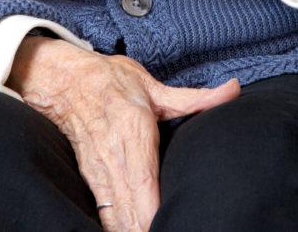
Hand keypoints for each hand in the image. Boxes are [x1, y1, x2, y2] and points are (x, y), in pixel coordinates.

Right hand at [8, 37, 239, 231]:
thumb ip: (195, 98)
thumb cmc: (112, 82)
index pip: (145, 184)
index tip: (176, 223)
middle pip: (130, 213)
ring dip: (134, 231)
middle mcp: (114, 158)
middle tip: (176, 229)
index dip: (157, 214)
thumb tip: (233, 90)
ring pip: (116, 220)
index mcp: (133, 133)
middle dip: (150, 229)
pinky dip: (118, 228)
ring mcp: (99, 172)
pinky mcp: (90, 180)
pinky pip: (104, 215)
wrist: (64, 81)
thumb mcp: (153, 87)